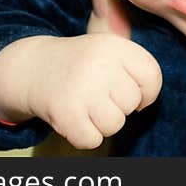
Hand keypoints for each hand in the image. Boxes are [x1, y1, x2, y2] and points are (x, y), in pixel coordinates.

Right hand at [22, 28, 160, 149]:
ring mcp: (81, 88)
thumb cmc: (83, 64)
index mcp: (114, 46)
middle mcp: (99, 64)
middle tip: (98, 93)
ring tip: (87, 106)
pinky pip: (92, 140)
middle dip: (119, 105)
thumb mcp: (110, 52)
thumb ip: (137, 69)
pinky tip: (75, 118)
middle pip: (133, 103)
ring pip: (115, 124)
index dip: (147, 90)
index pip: (151, 75)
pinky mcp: (65, 112)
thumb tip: (146, 103)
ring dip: (102, 123)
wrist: (34, 67)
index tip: (129, 90)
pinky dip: (84, 136)